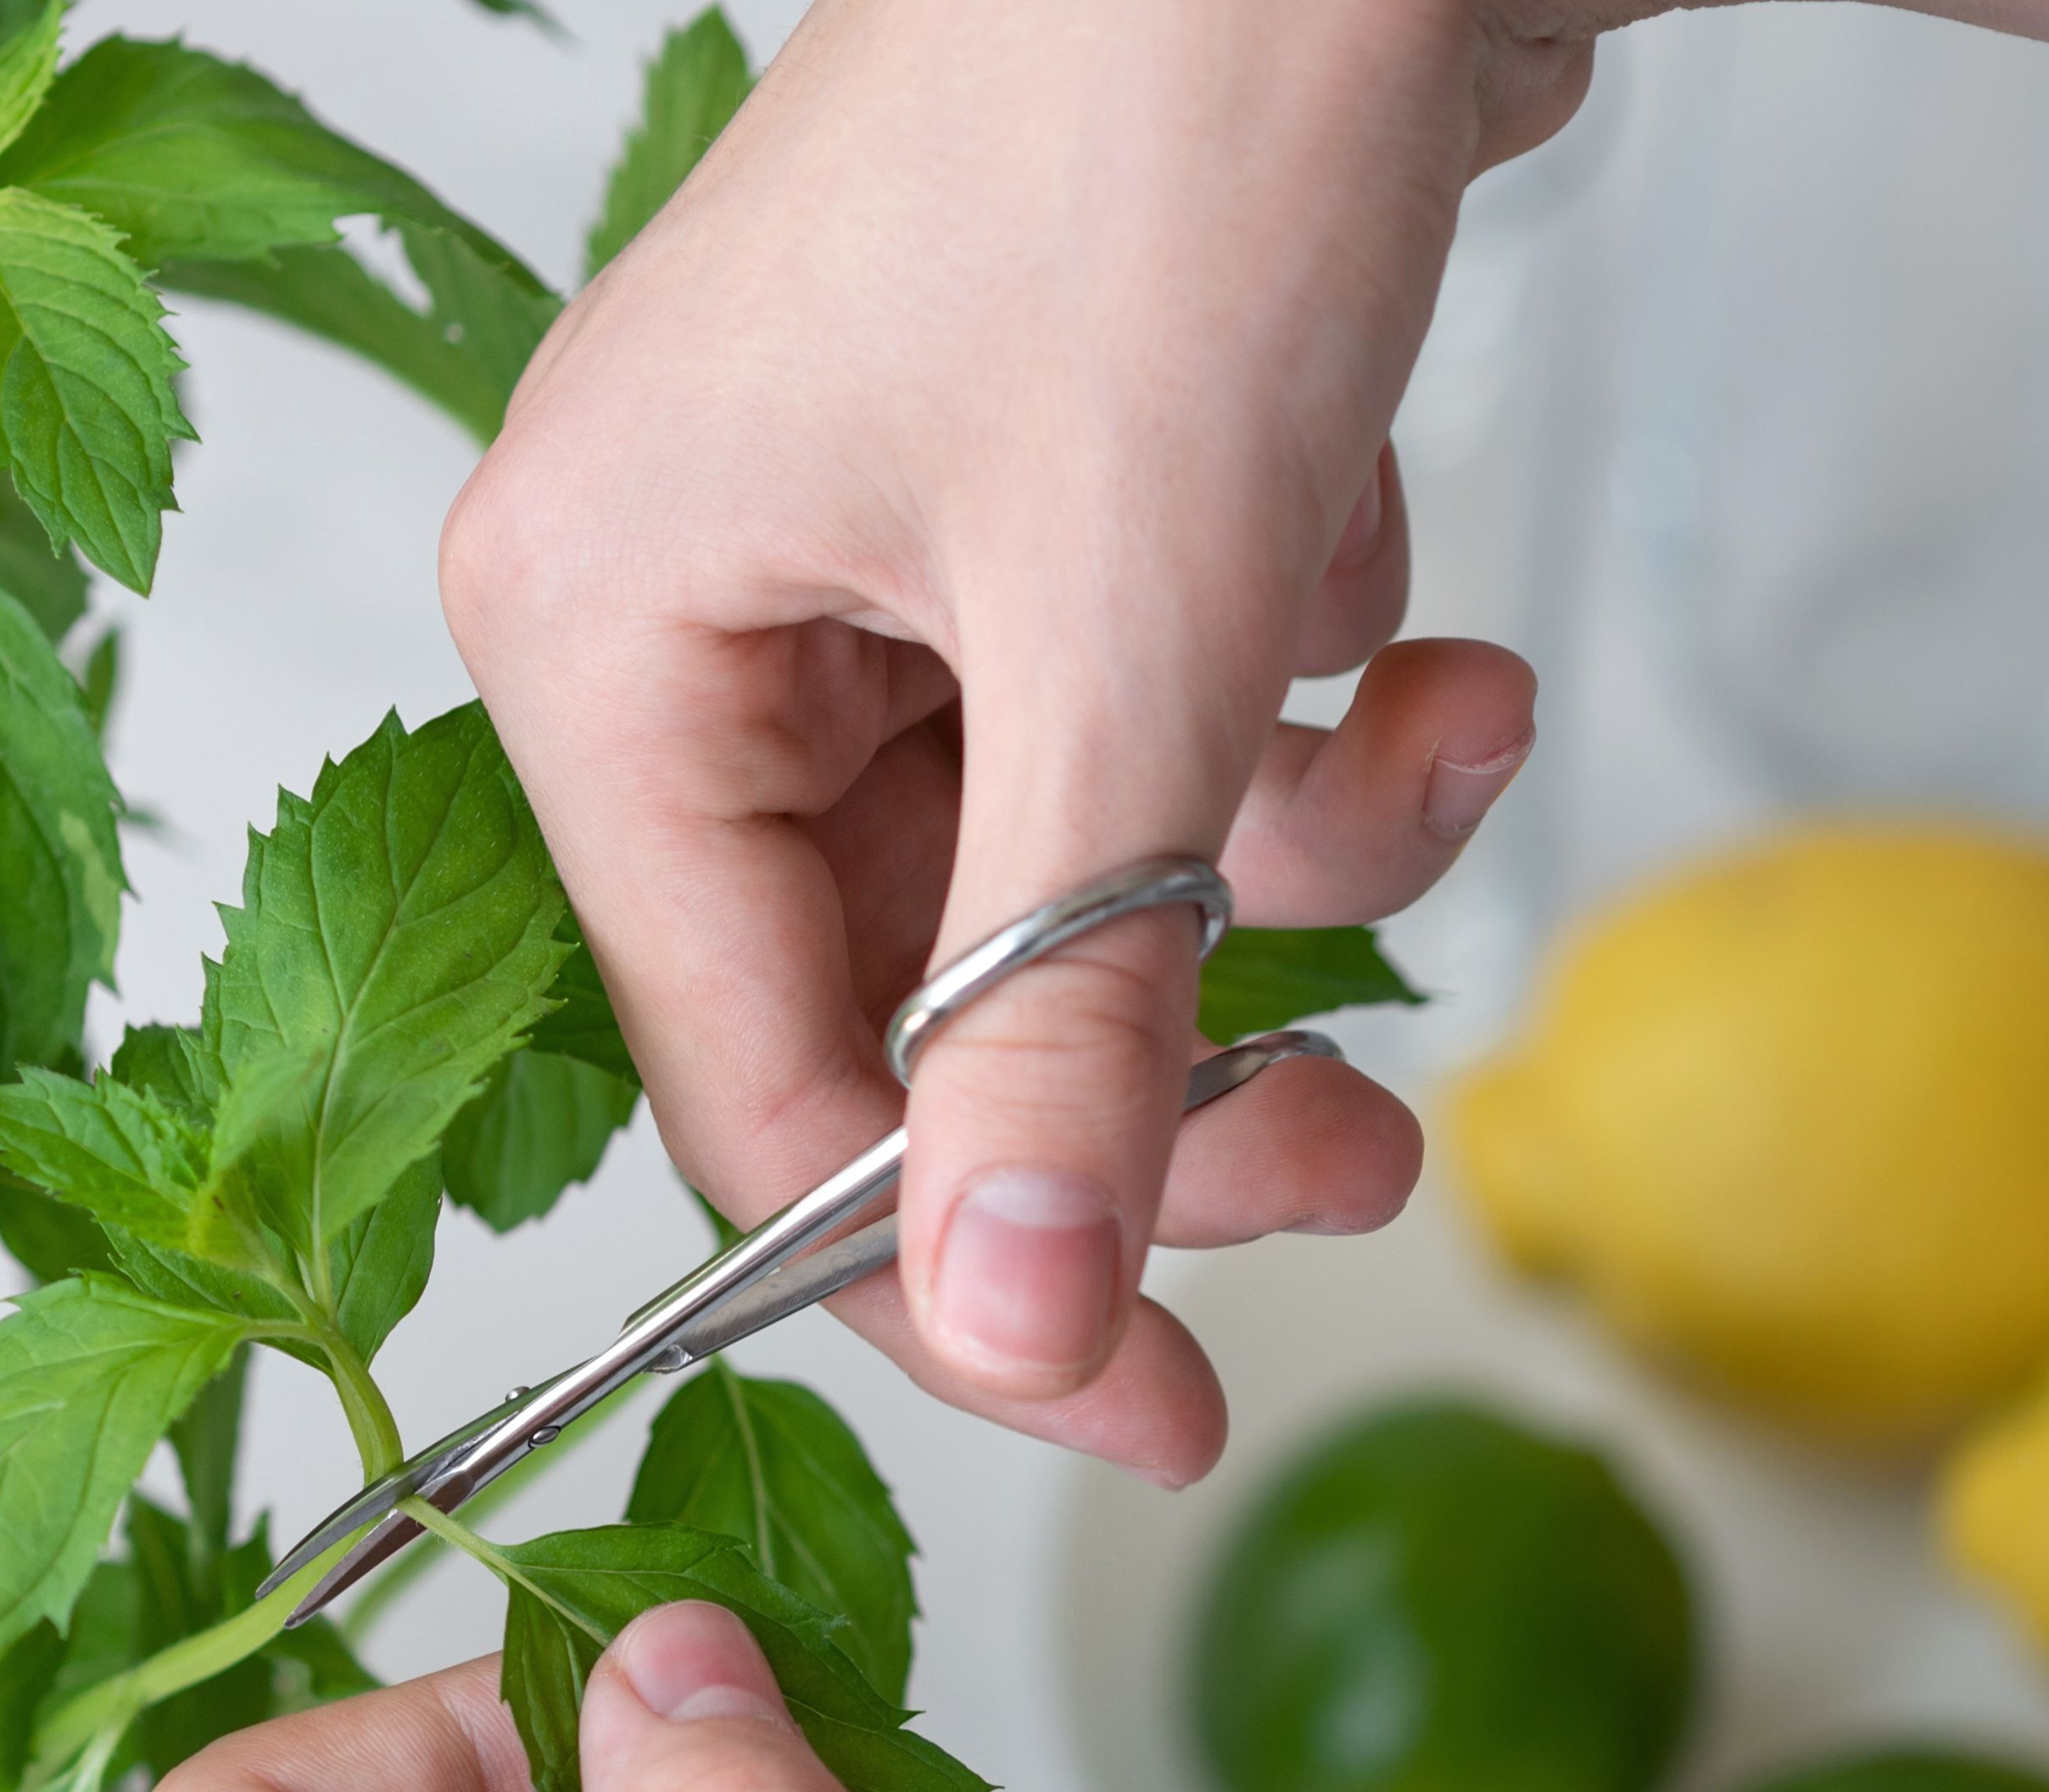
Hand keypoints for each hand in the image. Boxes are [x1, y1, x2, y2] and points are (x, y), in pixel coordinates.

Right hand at [446, 0, 1595, 1484]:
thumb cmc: (1161, 128)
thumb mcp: (1131, 643)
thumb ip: (1061, 1016)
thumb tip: (1021, 1331)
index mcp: (599, 634)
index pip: (748, 1090)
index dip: (966, 1283)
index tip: (1168, 1407)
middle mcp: (689, 607)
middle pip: (916, 1008)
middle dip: (1171, 1071)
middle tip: (1368, 1152)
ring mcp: (856, 554)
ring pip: (1064, 885)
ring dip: (1286, 872)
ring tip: (1449, 756)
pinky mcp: (1017, 507)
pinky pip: (1145, 738)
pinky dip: (1301, 719)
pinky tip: (1414, 620)